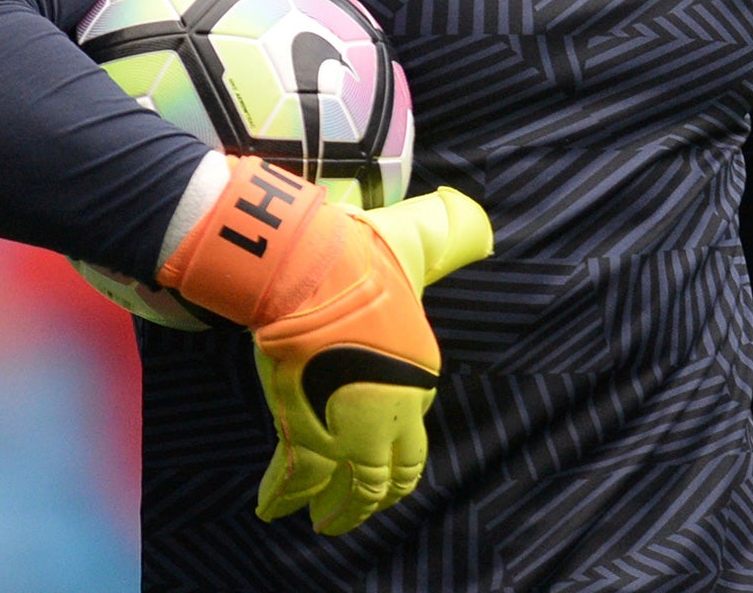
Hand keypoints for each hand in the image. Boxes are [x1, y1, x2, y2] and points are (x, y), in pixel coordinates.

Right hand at [158, 156, 492, 532]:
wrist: (317, 271)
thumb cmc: (365, 259)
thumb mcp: (418, 250)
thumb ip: (449, 241)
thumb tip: (483, 230)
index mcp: (420, 375)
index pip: (415, 438)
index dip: (396, 461)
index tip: (382, 472)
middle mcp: (392, 414)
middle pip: (388, 477)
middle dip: (370, 499)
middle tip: (353, 510)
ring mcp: (349, 431)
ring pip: (348, 491)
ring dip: (334, 512)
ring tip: (321, 523)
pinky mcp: (305, 434)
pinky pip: (295, 481)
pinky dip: (280, 498)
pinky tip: (269, 510)